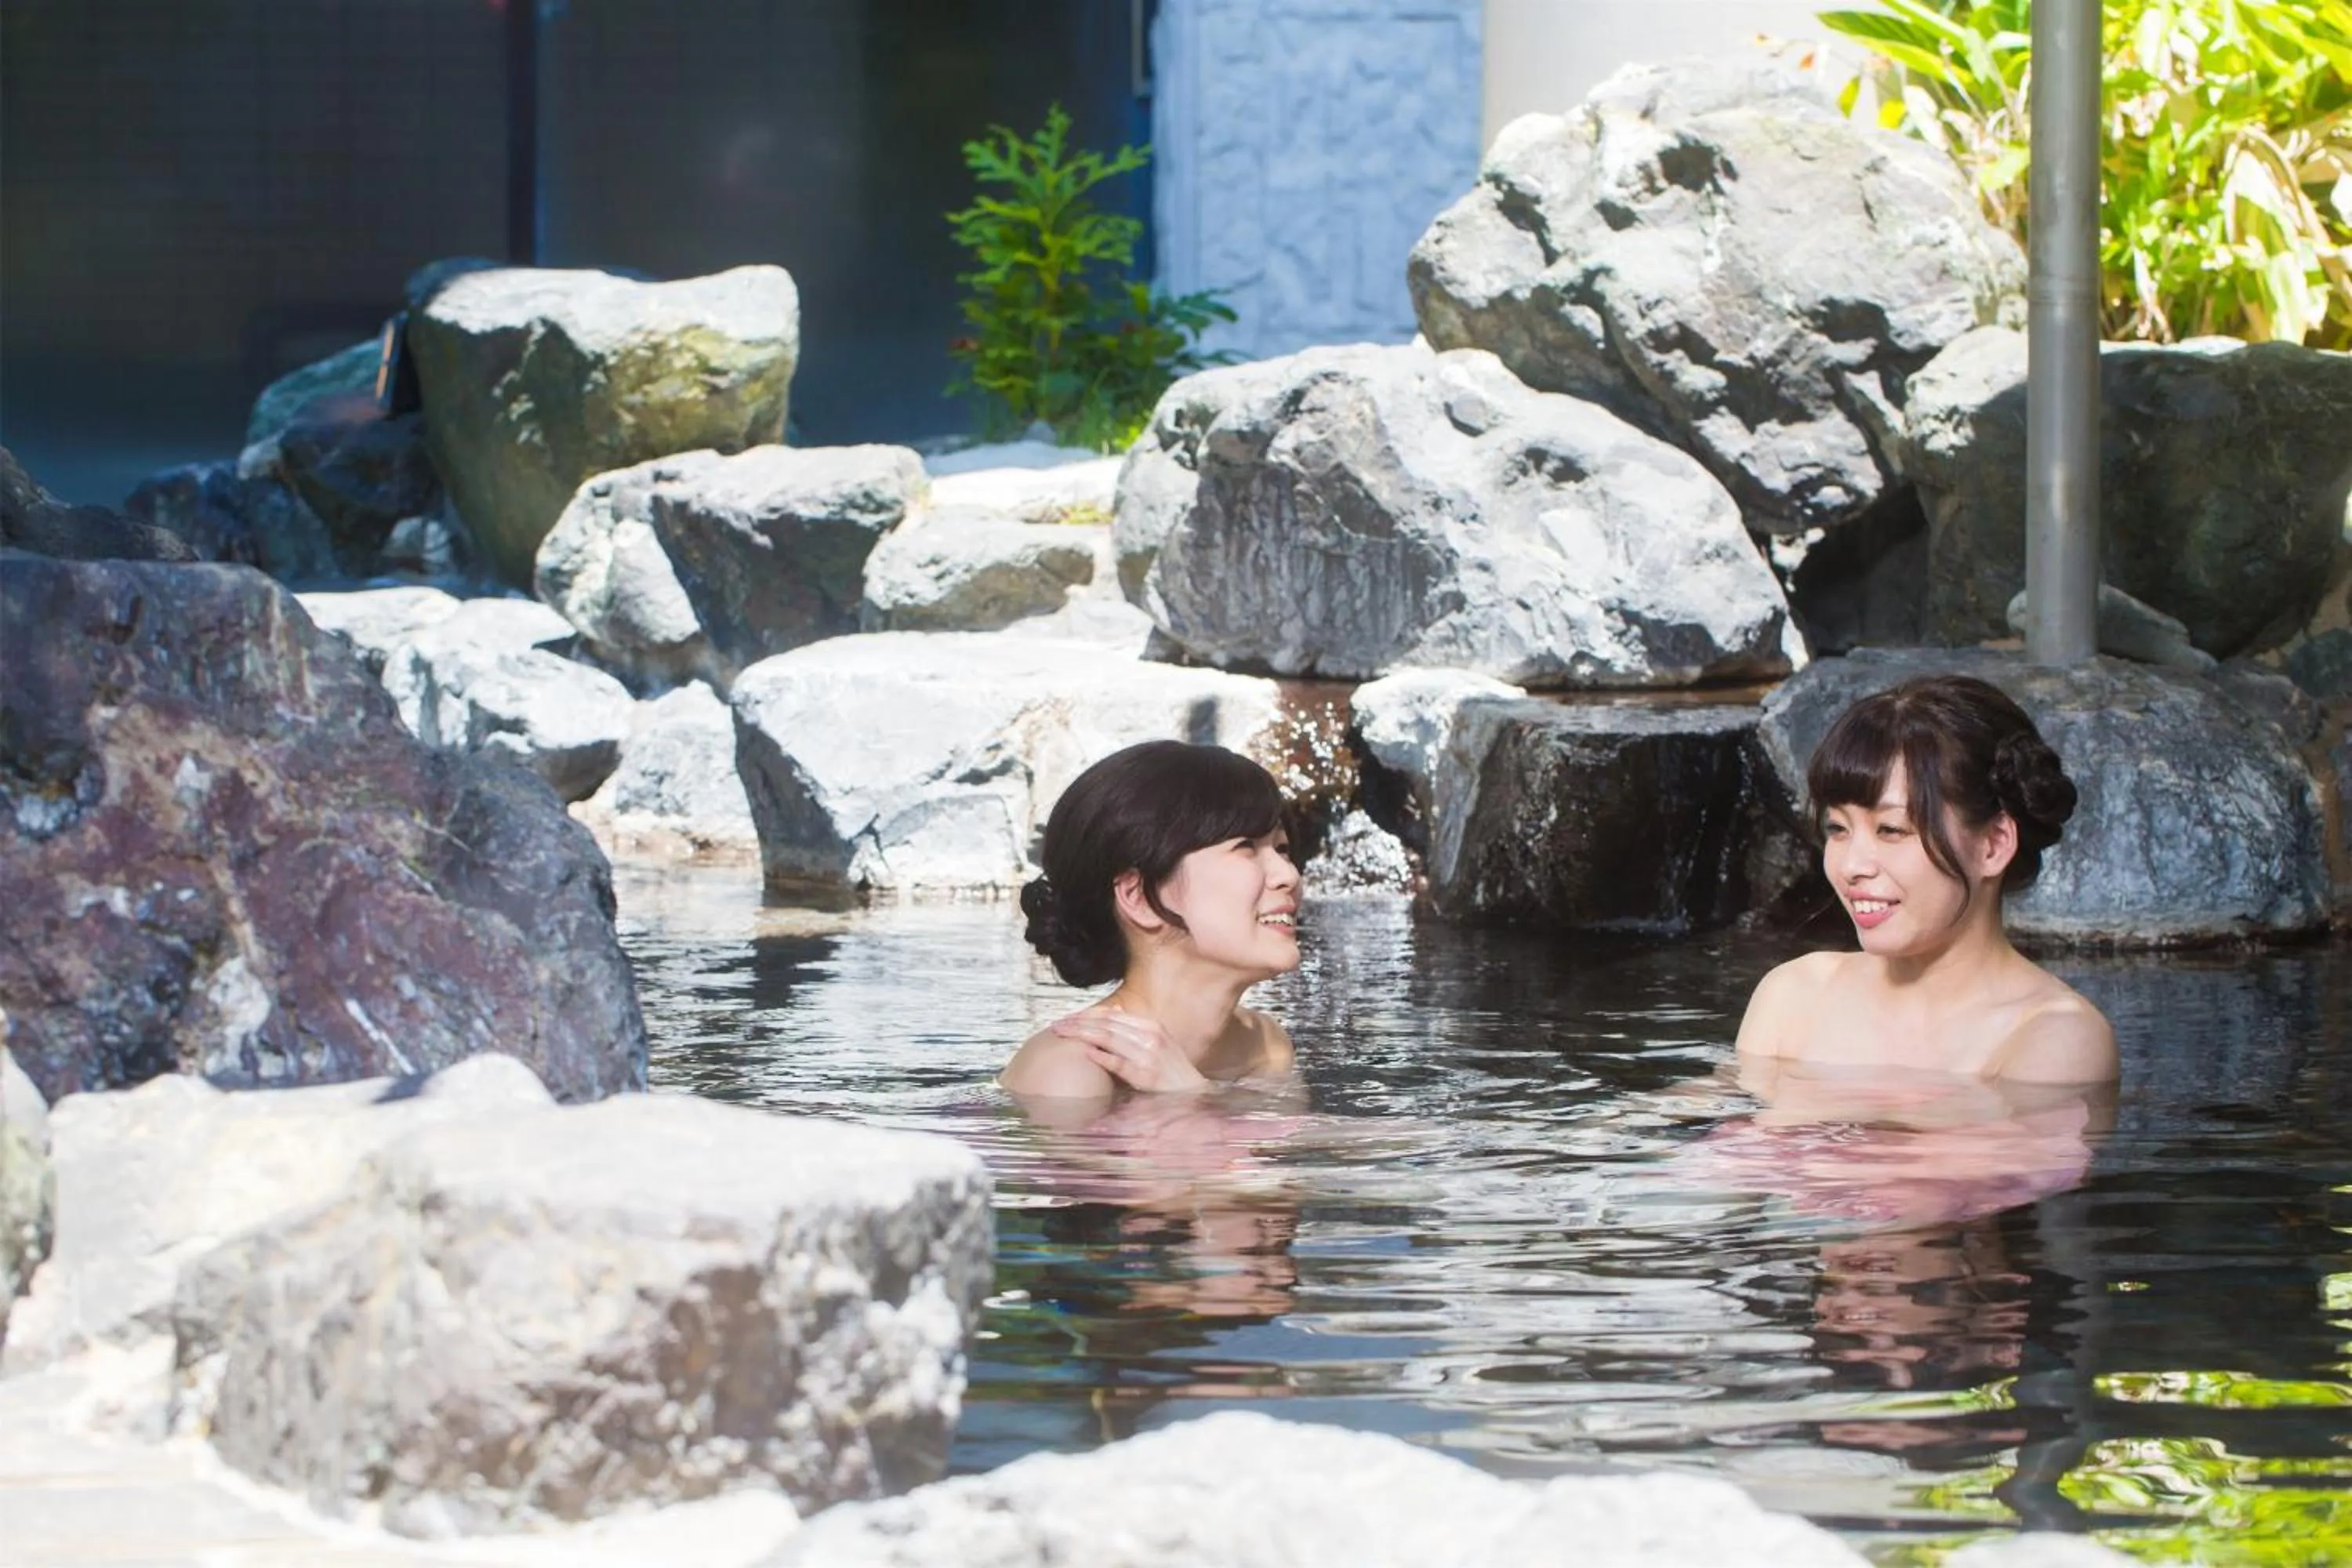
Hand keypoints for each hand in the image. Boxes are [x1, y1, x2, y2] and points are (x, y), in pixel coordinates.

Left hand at [1050, 1007, 1209, 1093]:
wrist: (1193, 1091)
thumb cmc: (1171, 1069)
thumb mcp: (1158, 1041)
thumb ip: (1135, 1027)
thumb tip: (1114, 1010)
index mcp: (1150, 1026)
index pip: (1112, 1015)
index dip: (1086, 1015)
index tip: (1068, 1018)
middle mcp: (1149, 1036)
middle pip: (1106, 1024)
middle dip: (1078, 1023)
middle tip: (1057, 1025)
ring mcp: (1148, 1055)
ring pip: (1109, 1038)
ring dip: (1083, 1035)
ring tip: (1064, 1035)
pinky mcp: (1146, 1075)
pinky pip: (1119, 1063)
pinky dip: (1102, 1057)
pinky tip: (1087, 1053)